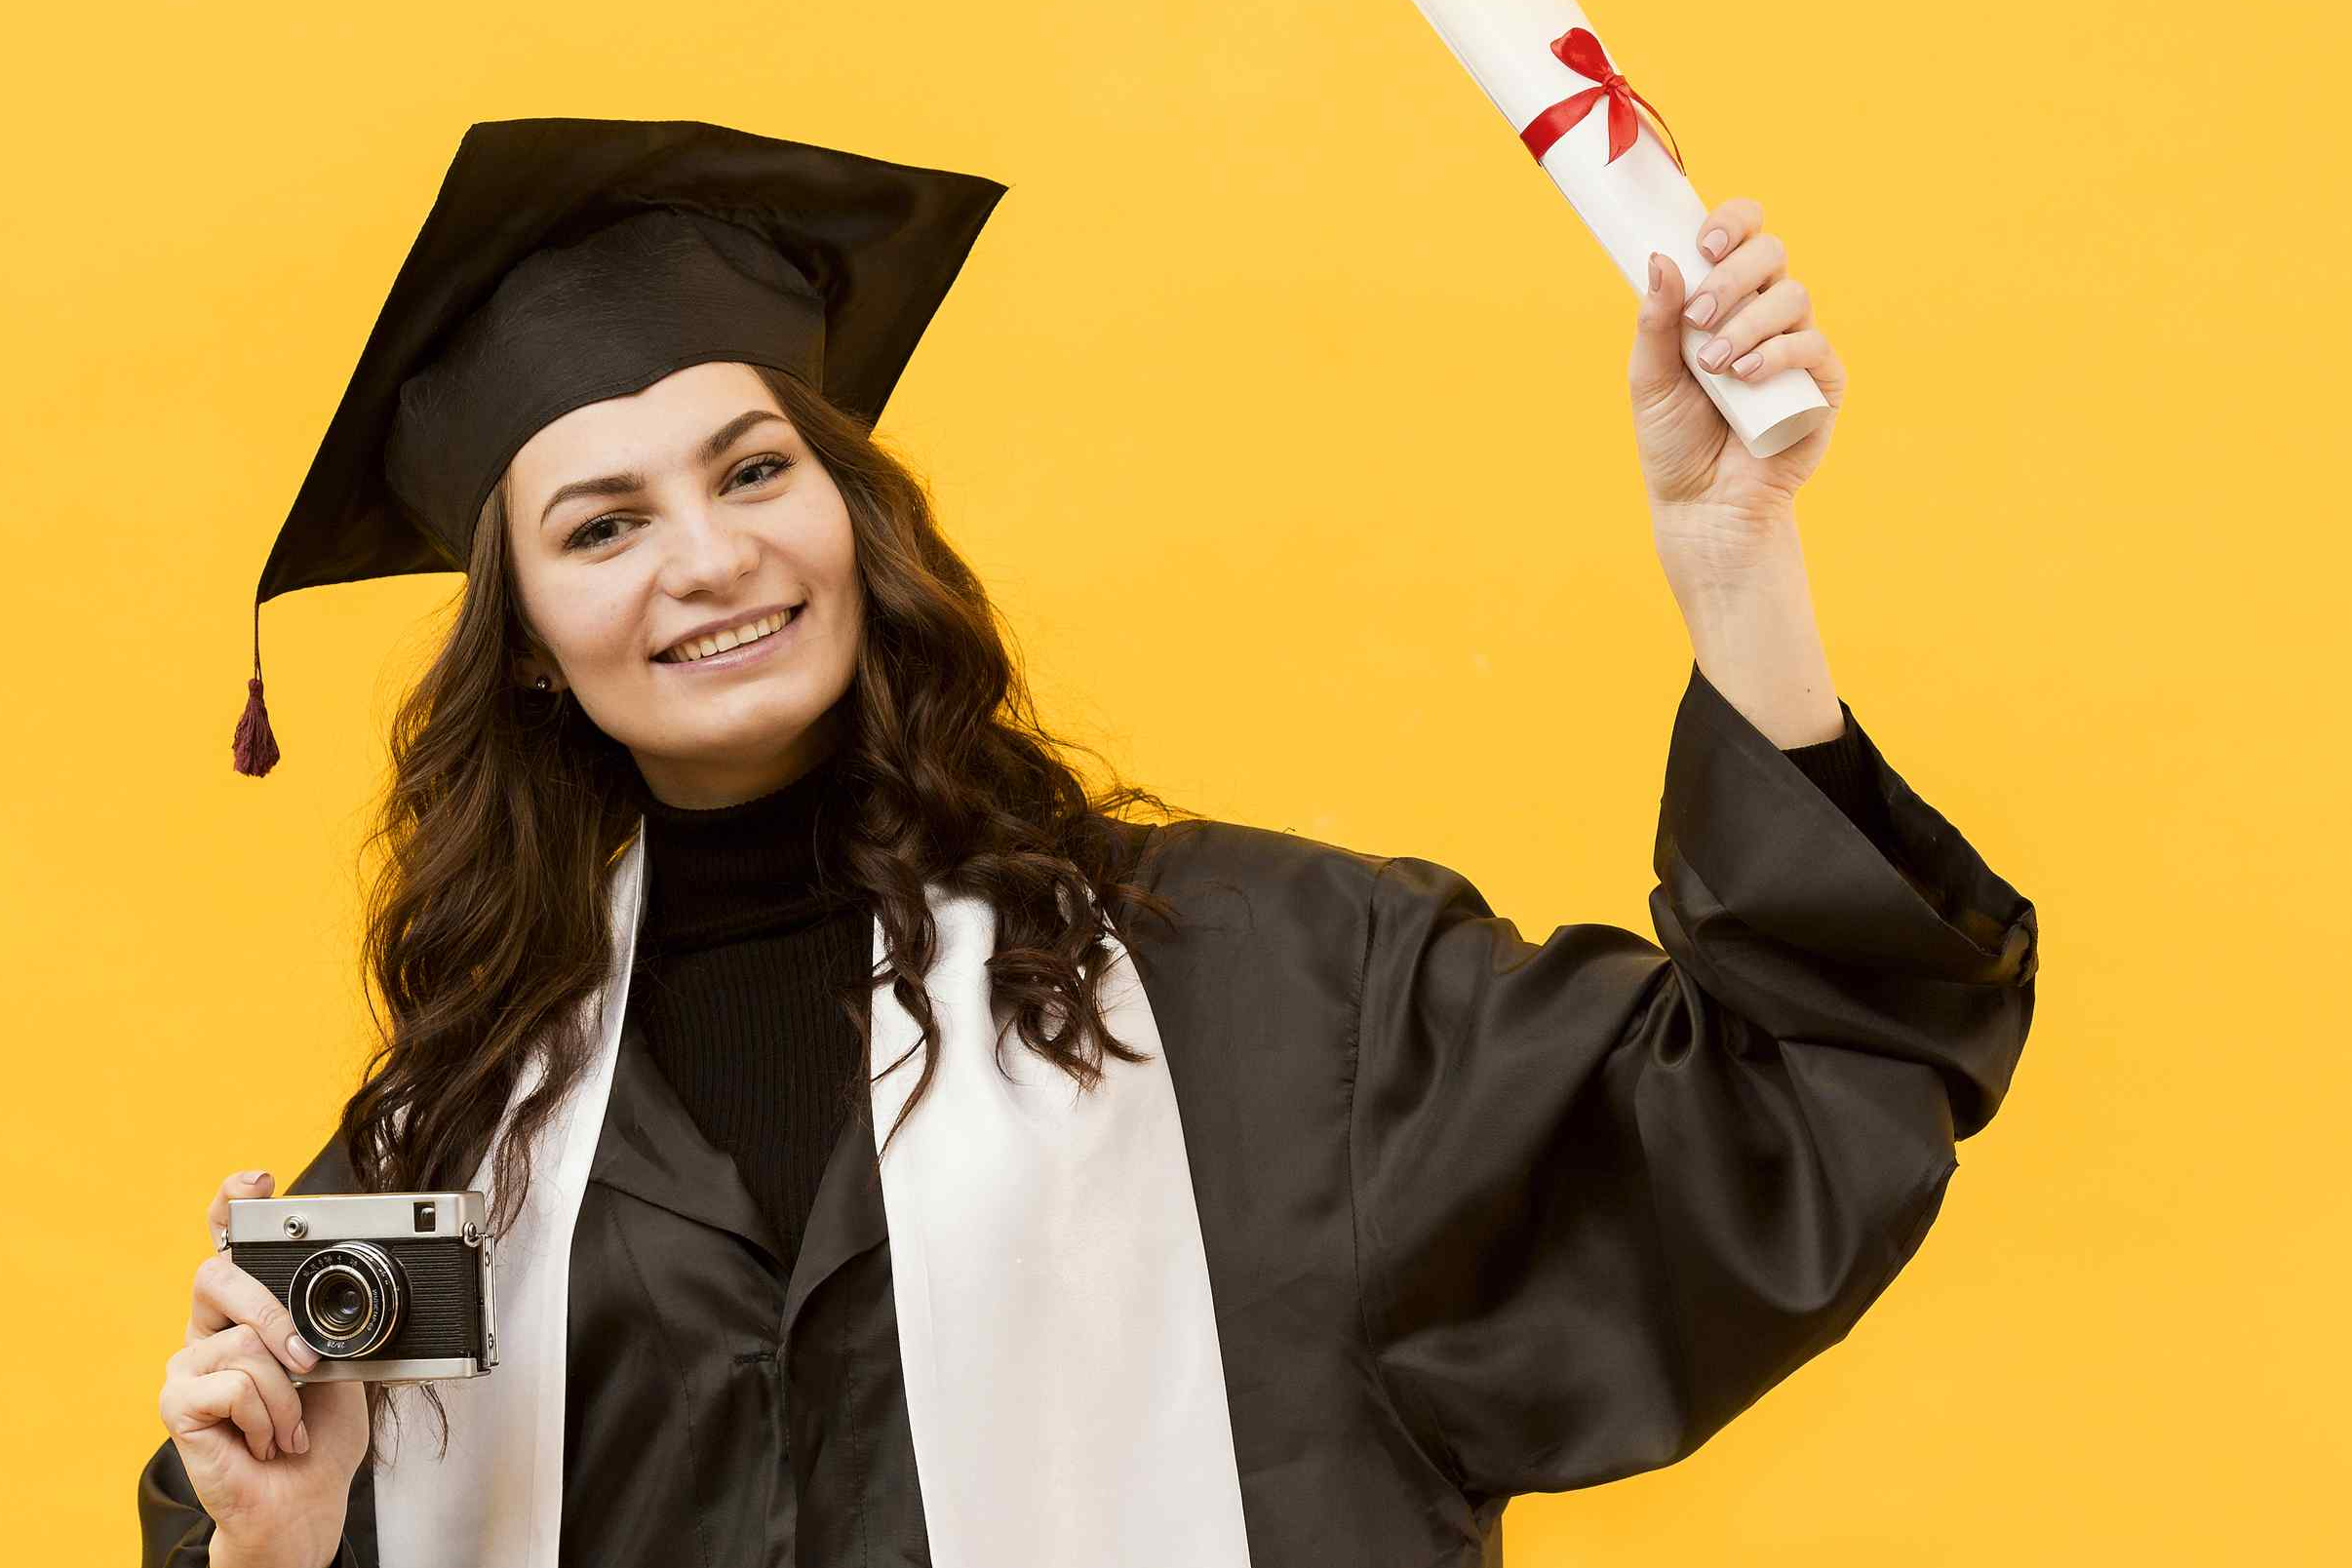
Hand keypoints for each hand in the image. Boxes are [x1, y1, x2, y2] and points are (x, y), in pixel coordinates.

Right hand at [156, 1170, 369, 1567]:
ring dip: (290, 1396)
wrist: (304, 1500)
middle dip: (273, 1314)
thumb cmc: (321, 1433)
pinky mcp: (175, 1401)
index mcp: (250, 1309)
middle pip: (220, 1276)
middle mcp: (210, 1327)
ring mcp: (186, 1363)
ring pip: (244, 1343)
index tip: (259, 1179)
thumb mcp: (344, 1365)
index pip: (230, 1241)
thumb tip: (360, 1300)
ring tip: (290, 1426)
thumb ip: (337, 1325)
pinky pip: (233, 1385)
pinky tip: (265, 1440)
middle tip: (310, 1363)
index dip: (235, 1203)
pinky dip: (270, 1418)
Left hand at [1628, 196, 1846, 585]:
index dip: (1732, 224)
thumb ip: (1654, 322)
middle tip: (1699, 317)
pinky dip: (1778, 354)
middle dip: (1732, 277)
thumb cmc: (1674, 441)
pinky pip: (1813, 346)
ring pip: (1792, 296)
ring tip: (1714, 366)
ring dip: (1748, 323)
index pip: (1743, 236)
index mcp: (1724, 300)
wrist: (1703, 505)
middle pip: (1771, 254)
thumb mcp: (1650, 379)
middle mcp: (1764, 314)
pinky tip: (1745, 375)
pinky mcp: (1822, 383)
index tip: (1703, 245)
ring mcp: (1797, 345)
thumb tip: (1661, 259)